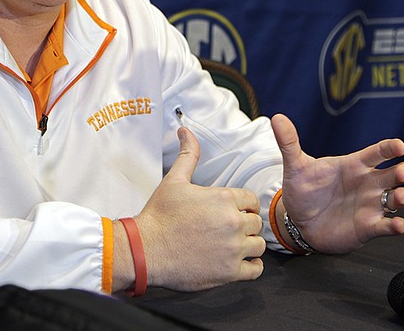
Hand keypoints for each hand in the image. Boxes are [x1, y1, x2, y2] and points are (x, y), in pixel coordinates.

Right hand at [133, 127, 265, 290]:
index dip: (242, 206)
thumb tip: (186, 132)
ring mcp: (233, 248)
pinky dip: (250, 266)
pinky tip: (236, 262)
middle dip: (244, 225)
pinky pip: (256, 269)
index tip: (230, 212)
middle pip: (255, 222)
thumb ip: (188, 155)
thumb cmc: (159, 216)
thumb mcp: (174, 180)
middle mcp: (232, 222)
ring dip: (248, 245)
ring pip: (259, 245)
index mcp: (223, 198)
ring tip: (231, 246)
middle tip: (226, 230)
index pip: (251, 200)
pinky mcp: (230, 272)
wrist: (145, 250)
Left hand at [272, 113, 403, 253]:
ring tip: (399, 197)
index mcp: (354, 165)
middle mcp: (368, 183)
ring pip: (402, 198)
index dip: (392, 147)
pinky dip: (397, 226)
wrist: (296, 220)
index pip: (379, 152)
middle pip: (399, 173)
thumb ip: (289, 143)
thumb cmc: (303, 190)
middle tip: (400, 173)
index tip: (399, 146)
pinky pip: (389, 226)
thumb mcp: (296, 166)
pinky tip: (397, 225)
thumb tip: (277, 118)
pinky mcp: (369, 227)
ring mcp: (371, 205)